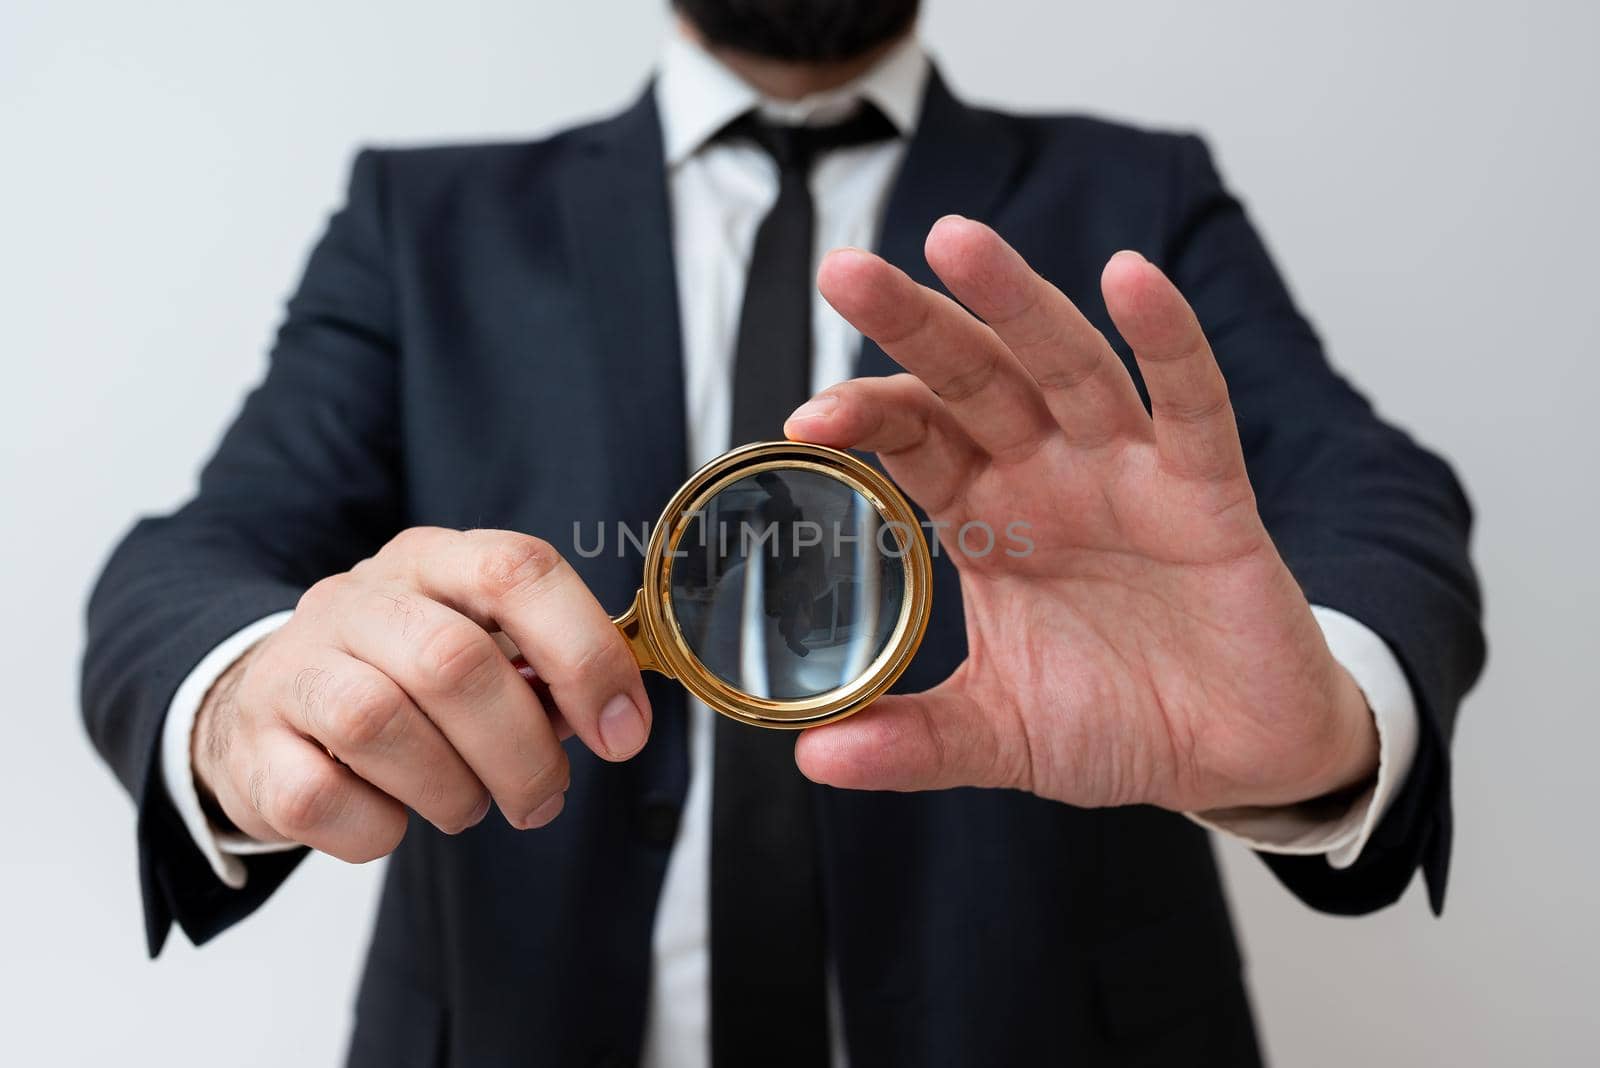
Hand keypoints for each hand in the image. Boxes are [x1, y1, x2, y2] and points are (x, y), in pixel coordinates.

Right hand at [192, 528, 650, 861]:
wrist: (260, 705)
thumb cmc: (398, 679)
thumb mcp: (475, 647)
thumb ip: (543, 674)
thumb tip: (610, 719)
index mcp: (431, 561)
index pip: (517, 571)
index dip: (585, 653)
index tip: (623, 731)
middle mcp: (357, 600)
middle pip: (453, 660)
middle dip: (521, 750)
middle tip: (541, 797)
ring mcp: (294, 667)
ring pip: (379, 723)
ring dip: (450, 790)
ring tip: (464, 805)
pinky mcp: (252, 745)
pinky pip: (318, 797)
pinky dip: (376, 829)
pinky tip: (390, 818)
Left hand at [786, 217, 1376, 813]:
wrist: (1234, 759)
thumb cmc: (1118, 721)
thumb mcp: (1000, 736)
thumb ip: (914, 743)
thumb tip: (813, 757)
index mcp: (987, 519)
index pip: (913, 439)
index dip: (862, 417)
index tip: (804, 420)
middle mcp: (1048, 477)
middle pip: (972, 378)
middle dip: (913, 323)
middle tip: (846, 271)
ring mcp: (1128, 474)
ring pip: (1067, 367)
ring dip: (1016, 303)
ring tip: (958, 243)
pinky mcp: (1210, 493)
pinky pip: (1192, 403)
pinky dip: (1168, 341)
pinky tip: (1133, 280)